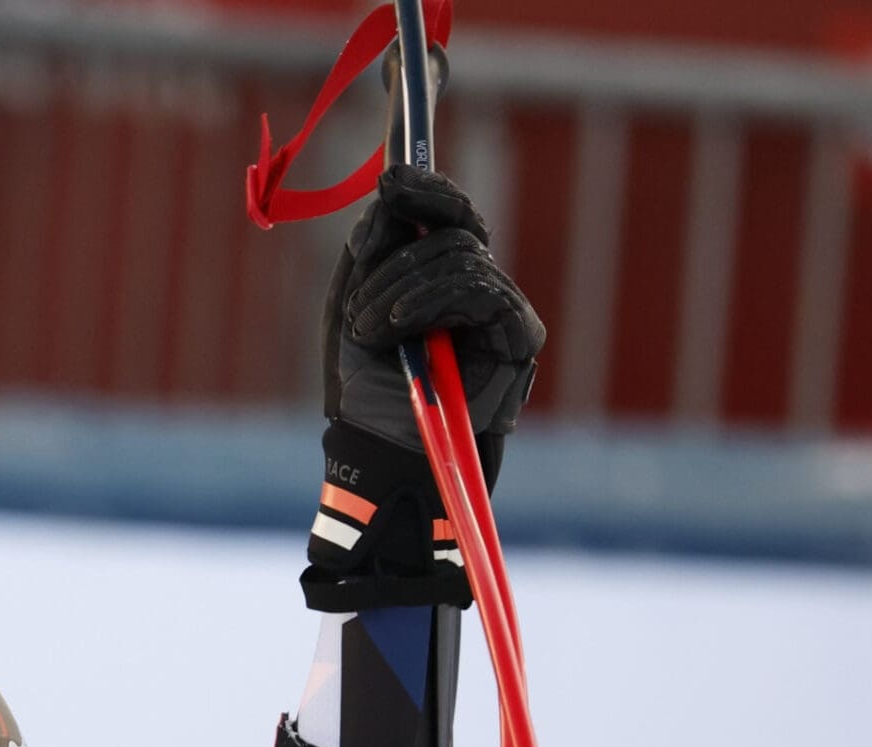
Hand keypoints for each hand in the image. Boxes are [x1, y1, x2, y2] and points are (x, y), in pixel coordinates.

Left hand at [322, 165, 545, 454]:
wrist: (377, 444)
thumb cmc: (361, 383)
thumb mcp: (353, 301)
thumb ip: (374, 243)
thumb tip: (393, 181)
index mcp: (436, 273)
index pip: (446, 211)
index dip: (425, 187)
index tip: (391, 177)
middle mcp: (475, 284)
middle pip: (452, 229)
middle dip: (393, 263)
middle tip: (357, 313)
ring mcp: (499, 308)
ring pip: (461, 255)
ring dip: (402, 290)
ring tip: (370, 333)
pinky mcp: (518, 334)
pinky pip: (480, 288)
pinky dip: (433, 301)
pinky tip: (402, 326)